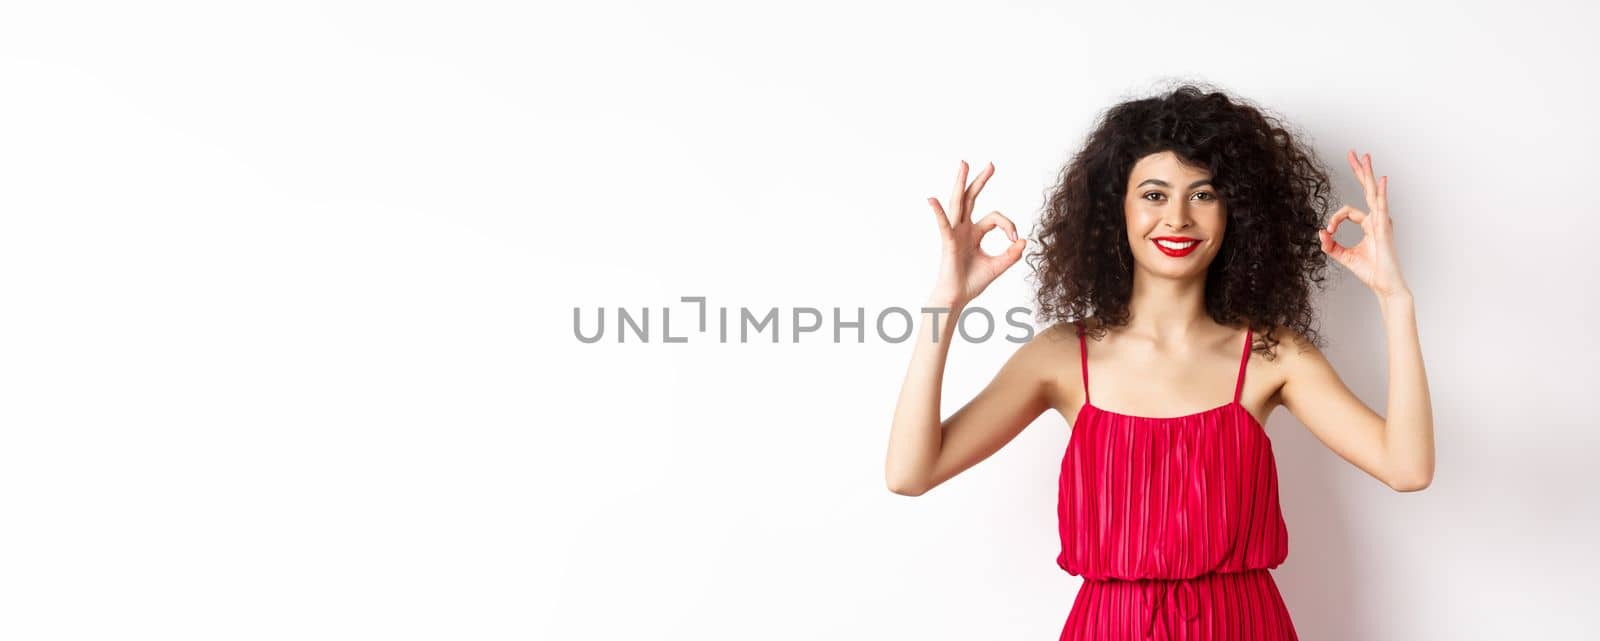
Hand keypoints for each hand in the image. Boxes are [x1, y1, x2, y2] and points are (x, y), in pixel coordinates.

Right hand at [925, 160, 1026, 307]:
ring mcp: (954, 233)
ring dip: (960, 183)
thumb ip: (1011, 254)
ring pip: (958, 203)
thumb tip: (1024, 240)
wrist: (957, 298)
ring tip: (964, 164)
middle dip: (980, 181)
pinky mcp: (948, 242)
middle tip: (991, 164)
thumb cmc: (972, 282)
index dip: (1008, 224)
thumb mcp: (998, 266)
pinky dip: (938, 212)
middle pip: (971, 199)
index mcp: (974, 233)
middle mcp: (963, 229)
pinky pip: (943, 225)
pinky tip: (932, 200)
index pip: (995, 217)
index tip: (1014, 240)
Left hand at [1320, 149, 1410, 299]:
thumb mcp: (1342, 256)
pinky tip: (1381, 179)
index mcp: (1368, 224)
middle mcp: (1376, 219)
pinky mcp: (1383, 229)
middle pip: (1366, 190)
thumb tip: (1320, 233)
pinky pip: (1382, 207)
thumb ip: (1330, 245)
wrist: (1383, 284)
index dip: (1335, 218)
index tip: (1329, 231)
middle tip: (1353, 153)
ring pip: (1373, 193)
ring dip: (1368, 174)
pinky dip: (1381, 193)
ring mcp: (1382, 222)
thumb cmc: (1369, 270)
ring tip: (1365, 156)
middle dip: (1359, 171)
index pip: (1348, 210)